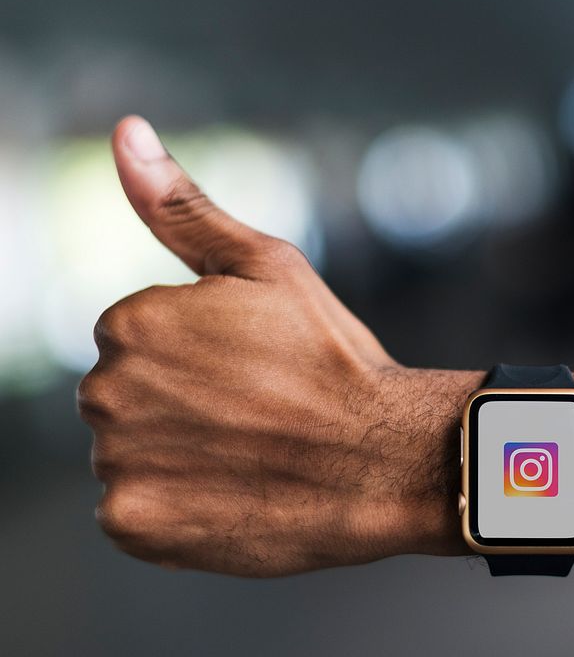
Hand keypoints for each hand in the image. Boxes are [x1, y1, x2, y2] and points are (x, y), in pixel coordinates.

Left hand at [78, 116, 475, 575]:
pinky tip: (231, 494)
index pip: (135, 338)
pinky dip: (172, 507)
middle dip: (175, 400)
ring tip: (247, 455)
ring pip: (128, 452)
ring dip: (174, 455)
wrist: (385, 460)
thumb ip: (183, 206)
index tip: (252, 369)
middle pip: (123, 395)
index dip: (198, 354)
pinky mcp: (133, 525)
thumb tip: (126, 131)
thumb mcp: (268, 267)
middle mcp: (106, 390)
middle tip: (254, 412)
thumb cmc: (333, 359)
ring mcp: (117, 463)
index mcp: (132, 322)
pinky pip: (132, 511)